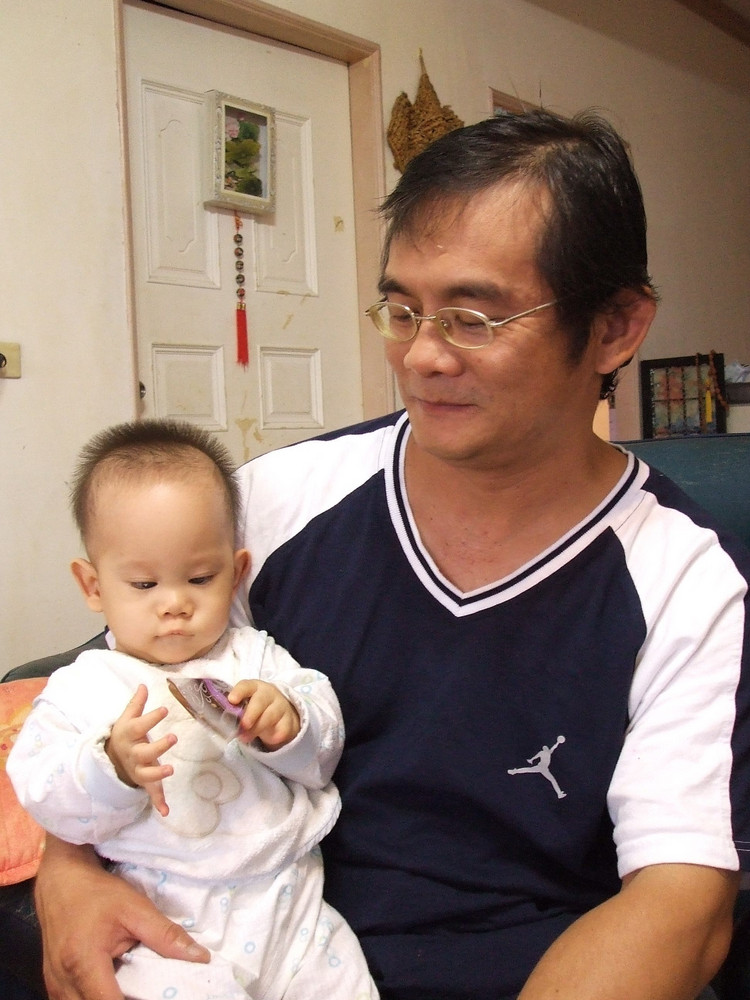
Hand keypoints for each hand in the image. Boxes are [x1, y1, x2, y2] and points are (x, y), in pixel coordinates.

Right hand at [36, 837, 208, 999]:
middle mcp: (63, 981)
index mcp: (83, 963)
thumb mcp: (135, 908)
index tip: (158, 997)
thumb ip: (166, 935)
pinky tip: (116, 987)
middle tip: (148, 991)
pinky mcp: (53, 984)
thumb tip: (200, 958)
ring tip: (134, 988)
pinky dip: (96, 997)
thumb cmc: (97, 892)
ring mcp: (54, 985)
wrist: (61, 879)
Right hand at [106, 684, 175, 816]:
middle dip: (159, 746)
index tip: (164, 710)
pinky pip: (151, 794)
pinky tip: (166, 811)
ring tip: (170, 769)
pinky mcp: (145, 782)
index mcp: (130, 736)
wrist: (111, 759)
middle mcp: (133, 754)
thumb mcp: (127, 718)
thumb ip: (136, 704)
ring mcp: (138, 769)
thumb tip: (144, 685)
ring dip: (158, 774)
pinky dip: (158, 803)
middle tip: (174, 738)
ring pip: (147, 774)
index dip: (151, 718)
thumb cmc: (124, 735)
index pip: (140, 726)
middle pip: (145, 752)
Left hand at [228, 679, 299, 747]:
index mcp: (254, 687)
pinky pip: (282, 728)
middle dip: (251, 714)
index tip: (232, 700)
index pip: (247, 686)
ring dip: (257, 728)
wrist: (280, 714)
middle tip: (242, 726)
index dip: (239, 691)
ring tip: (245, 738)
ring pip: (270, 716)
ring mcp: (280, 707)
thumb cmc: (255, 708)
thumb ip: (233, 710)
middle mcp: (269, 694)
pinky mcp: (288, 721)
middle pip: (261, 701)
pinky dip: (276, 735)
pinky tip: (270, 739)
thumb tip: (216, 720)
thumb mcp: (245, 705)